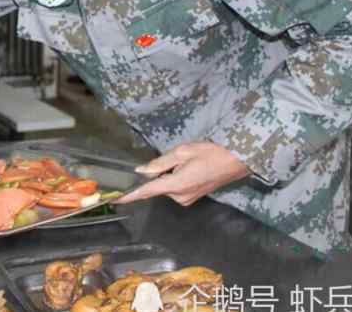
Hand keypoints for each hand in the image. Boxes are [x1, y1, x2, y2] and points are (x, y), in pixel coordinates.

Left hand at [115, 141, 250, 206]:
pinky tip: (188, 168)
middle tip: (176, 159)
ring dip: (168, 175)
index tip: (116, 199)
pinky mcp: (192, 198)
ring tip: (186, 162)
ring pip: (166, 186)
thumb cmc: (210, 153)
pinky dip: (175, 179)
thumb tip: (141, 171)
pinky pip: (175, 188)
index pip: (147, 191)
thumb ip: (159, 163)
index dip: (130, 195)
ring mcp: (187, 199)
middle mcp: (179, 197)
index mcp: (176, 185)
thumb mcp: (182, 152)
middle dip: (158, 173)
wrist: (235, 161)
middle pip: (157, 186)